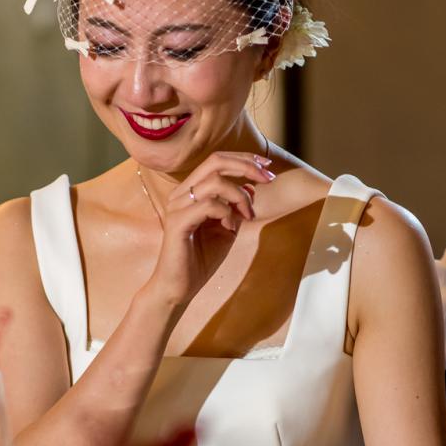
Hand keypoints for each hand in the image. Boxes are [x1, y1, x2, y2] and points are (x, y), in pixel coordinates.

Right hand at [143, 152, 274, 308]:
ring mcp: (178, 206)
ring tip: (247, 215)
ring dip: (240, 195)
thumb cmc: (200, 259)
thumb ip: (237, 207)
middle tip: (268, 178)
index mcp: (190, 191)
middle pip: (215, 161)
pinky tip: (230, 227)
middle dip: (246, 166)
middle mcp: (181, 193)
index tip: (267, 166)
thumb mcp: (227, 228)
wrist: (178, 287)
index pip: (217, 161)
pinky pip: (209, 205)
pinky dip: (227, 213)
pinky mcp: (178, 222)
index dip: (244, 158)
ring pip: (215, 182)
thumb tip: (252, 186)